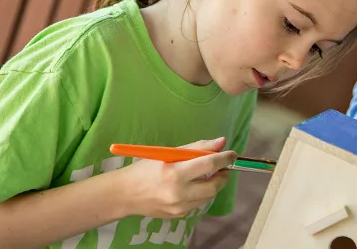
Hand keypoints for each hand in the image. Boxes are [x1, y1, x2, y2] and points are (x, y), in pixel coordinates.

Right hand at [116, 137, 236, 218]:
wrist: (124, 194)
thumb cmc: (145, 169)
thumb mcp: (168, 153)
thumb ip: (196, 148)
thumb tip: (221, 142)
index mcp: (175, 173)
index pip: (208, 164)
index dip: (224, 158)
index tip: (232, 153)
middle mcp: (178, 193)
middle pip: (214, 185)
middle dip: (223, 175)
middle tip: (222, 167)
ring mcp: (179, 207)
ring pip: (209, 196)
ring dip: (213, 184)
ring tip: (207, 175)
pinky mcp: (179, 215)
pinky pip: (198, 203)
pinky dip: (201, 193)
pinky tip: (192, 186)